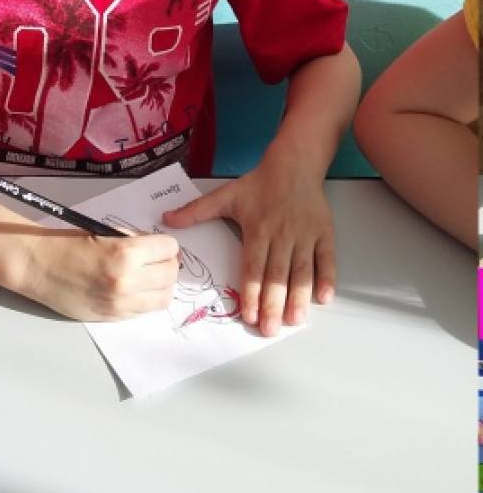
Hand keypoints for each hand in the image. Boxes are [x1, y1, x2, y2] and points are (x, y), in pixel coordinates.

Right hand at [27, 229, 178, 320]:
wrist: (38, 266)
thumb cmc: (68, 244)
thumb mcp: (106, 234)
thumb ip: (135, 242)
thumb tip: (159, 249)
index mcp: (125, 254)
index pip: (168, 249)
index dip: (165, 245)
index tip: (157, 245)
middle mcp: (126, 282)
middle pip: (170, 275)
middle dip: (167, 264)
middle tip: (156, 260)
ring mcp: (120, 304)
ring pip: (163, 298)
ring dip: (160, 285)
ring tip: (148, 277)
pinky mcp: (112, 318)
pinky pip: (143, 311)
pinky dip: (145, 300)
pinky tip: (133, 290)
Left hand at [162, 150, 334, 335]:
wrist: (294, 163)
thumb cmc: (259, 183)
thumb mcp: (225, 195)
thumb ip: (196, 211)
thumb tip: (166, 219)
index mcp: (257, 229)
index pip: (253, 267)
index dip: (251, 292)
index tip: (249, 315)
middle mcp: (281, 235)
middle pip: (277, 275)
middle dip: (273, 304)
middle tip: (269, 329)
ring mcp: (305, 235)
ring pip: (302, 271)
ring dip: (299, 296)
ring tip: (295, 320)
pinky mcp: (323, 233)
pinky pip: (326, 258)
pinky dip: (327, 278)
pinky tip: (324, 298)